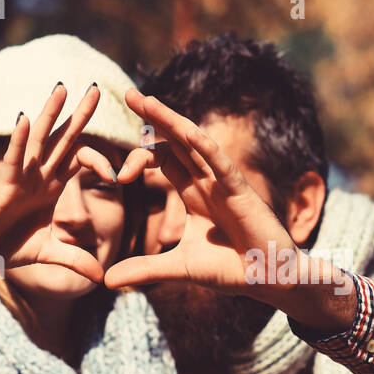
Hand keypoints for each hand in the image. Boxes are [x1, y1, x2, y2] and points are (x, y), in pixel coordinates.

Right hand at [0, 82, 108, 279]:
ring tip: (61, 88)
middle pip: (62, 139)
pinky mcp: (4, 186)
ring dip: (49, 114)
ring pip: (38, 140)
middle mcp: (39, 176)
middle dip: (78, 115)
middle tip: (94, 88)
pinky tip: (24, 119)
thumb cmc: (7, 248)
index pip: (80, 160)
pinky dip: (17, 141)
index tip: (119, 174)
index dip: (100, 160)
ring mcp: (21, 178)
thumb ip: (74, 260)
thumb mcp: (49, 254)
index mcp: (52, 186)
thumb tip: (100, 276)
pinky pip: (13, 160)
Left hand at [105, 90, 355, 331]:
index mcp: (193, 193)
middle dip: (154, 117)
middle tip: (130, 93)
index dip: (140, 158)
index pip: (164, 160)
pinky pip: (223, 166)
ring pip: (196, 143)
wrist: (267, 280)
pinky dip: (207, 149)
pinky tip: (189, 133)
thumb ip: (144, 268)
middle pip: (177, 141)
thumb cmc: (229, 269)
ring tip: (148, 101)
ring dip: (172, 121)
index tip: (118, 174)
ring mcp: (224, 184)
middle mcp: (207, 181)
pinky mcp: (242, 193)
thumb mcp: (178, 268)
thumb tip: (106, 280)